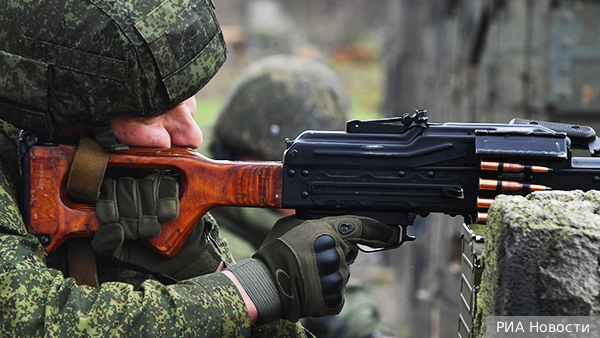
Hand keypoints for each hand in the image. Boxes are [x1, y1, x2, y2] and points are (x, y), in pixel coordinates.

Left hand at [91, 170, 209, 275]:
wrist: (180, 252)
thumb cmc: (147, 251)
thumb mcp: (121, 255)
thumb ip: (105, 247)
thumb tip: (110, 228)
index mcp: (113, 200)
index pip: (105, 187)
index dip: (108, 204)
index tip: (112, 220)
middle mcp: (131, 186)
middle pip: (124, 186)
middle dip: (130, 215)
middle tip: (138, 234)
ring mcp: (153, 182)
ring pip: (145, 185)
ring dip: (148, 213)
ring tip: (153, 231)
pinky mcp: (173, 183)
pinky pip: (167, 184)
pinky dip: (166, 202)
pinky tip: (166, 217)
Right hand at [227, 215, 399, 323]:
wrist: (265, 284)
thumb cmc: (276, 251)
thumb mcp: (292, 224)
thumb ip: (315, 221)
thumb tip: (325, 220)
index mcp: (329, 231)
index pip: (363, 226)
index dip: (381, 229)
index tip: (394, 232)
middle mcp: (337, 254)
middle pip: (348, 252)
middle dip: (336, 252)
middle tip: (311, 256)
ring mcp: (337, 278)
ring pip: (342, 273)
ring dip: (329, 272)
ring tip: (306, 273)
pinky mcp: (334, 299)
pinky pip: (336, 292)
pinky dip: (325, 291)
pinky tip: (309, 287)